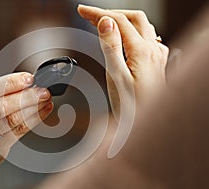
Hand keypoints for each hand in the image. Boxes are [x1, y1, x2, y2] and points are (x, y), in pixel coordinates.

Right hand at [0, 72, 52, 173]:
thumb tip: (27, 81)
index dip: (9, 83)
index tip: (28, 78)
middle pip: (0, 107)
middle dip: (25, 96)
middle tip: (41, 90)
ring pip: (11, 120)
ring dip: (33, 107)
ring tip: (45, 98)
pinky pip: (19, 132)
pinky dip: (35, 118)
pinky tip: (44, 109)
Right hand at [78, 5, 168, 119]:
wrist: (147, 125)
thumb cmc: (131, 107)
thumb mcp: (116, 77)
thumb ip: (111, 48)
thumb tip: (106, 23)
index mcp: (141, 51)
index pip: (117, 21)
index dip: (97, 13)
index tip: (82, 11)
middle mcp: (152, 50)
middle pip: (132, 18)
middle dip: (110, 13)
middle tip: (91, 16)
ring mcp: (156, 57)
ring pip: (142, 26)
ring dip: (122, 20)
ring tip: (105, 24)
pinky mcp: (156, 64)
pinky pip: (149, 39)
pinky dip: (135, 32)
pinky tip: (129, 39)